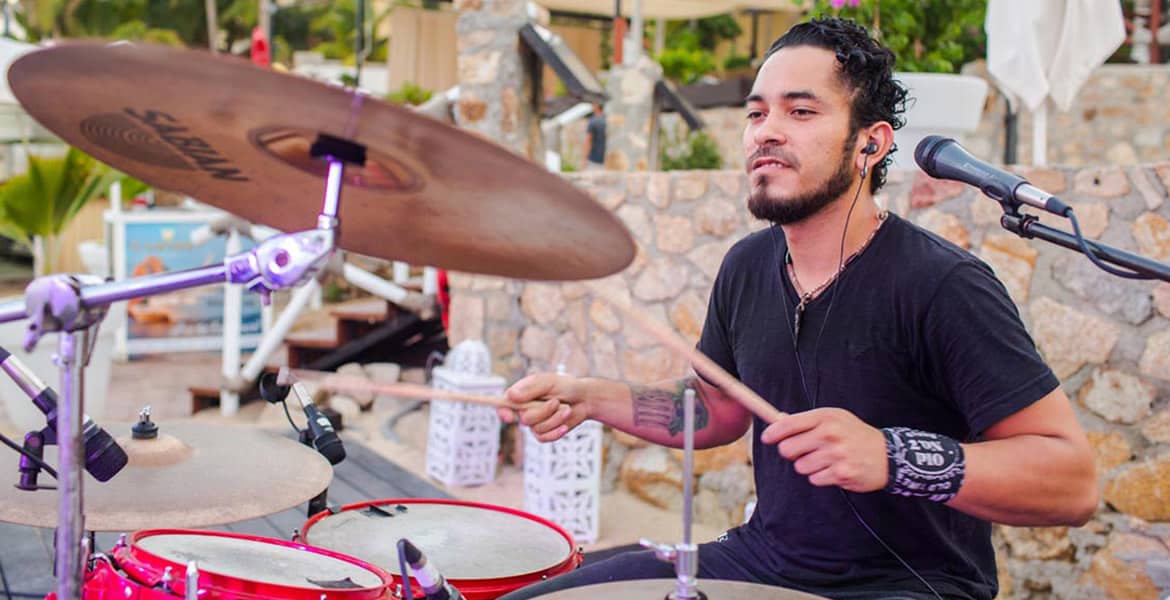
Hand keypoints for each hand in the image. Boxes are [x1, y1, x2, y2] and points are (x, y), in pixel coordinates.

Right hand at [497, 373, 590, 441]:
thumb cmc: (566, 386)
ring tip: (566, 409)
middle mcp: (525, 409)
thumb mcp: (549, 382)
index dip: (503, 412)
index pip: (504, 404)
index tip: (510, 417)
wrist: (585, 400)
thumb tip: (510, 396)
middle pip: (524, 419)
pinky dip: (556, 431)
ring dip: (554, 419)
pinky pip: (544, 438)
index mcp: (522, 394)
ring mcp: (534, 422)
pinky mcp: (544, 432)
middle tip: (556, 402)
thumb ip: (530, 389)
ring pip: (536, 429)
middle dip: (543, 412)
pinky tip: (564, 425)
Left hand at [759, 407, 887, 492]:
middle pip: (787, 449)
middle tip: (804, 450)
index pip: (788, 424)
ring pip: (800, 466)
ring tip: (826, 459)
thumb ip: (808, 421)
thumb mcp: (835, 418)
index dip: (773, 433)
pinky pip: (814, 479)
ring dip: (808, 466)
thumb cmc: (855, 434)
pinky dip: (821, 477)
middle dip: (791, 452)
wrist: (887, 454)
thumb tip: (778, 423)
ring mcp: (836, 455)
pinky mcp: (841, 473)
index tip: (766, 438)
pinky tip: (835, 469)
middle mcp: (830, 434)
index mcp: (825, 417)